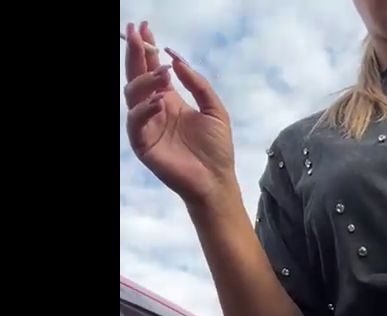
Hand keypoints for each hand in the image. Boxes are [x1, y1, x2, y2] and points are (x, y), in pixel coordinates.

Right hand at [123, 21, 237, 207]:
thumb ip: (198, 84)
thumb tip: (176, 59)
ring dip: (144, 80)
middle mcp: (154, 110)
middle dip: (136, 54)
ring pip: (132, 95)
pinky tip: (158, 102)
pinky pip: (135, 122)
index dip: (147, 48)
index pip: (152, 69)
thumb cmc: (217, 150)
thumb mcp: (215, 109)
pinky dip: (144, 110)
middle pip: (136, 76)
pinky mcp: (143, 144)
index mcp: (169, 100)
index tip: (144, 27)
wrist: (217, 180)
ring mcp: (146, 126)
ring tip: (162, 74)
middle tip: (137, 34)